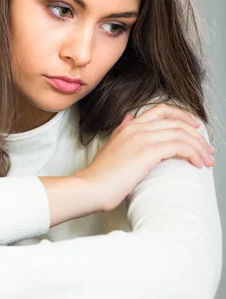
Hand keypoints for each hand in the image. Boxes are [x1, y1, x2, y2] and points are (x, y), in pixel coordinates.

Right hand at [77, 104, 214, 211]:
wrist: (90, 188)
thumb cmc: (100, 177)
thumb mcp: (111, 148)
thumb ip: (122, 132)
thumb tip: (129, 118)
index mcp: (127, 126)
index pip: (160, 110)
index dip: (182, 115)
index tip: (195, 127)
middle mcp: (135, 127)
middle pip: (175, 121)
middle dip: (196, 135)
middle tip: (208, 149)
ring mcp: (141, 138)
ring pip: (181, 133)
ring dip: (199, 146)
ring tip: (207, 160)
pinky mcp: (146, 151)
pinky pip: (179, 146)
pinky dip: (193, 153)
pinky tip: (197, 164)